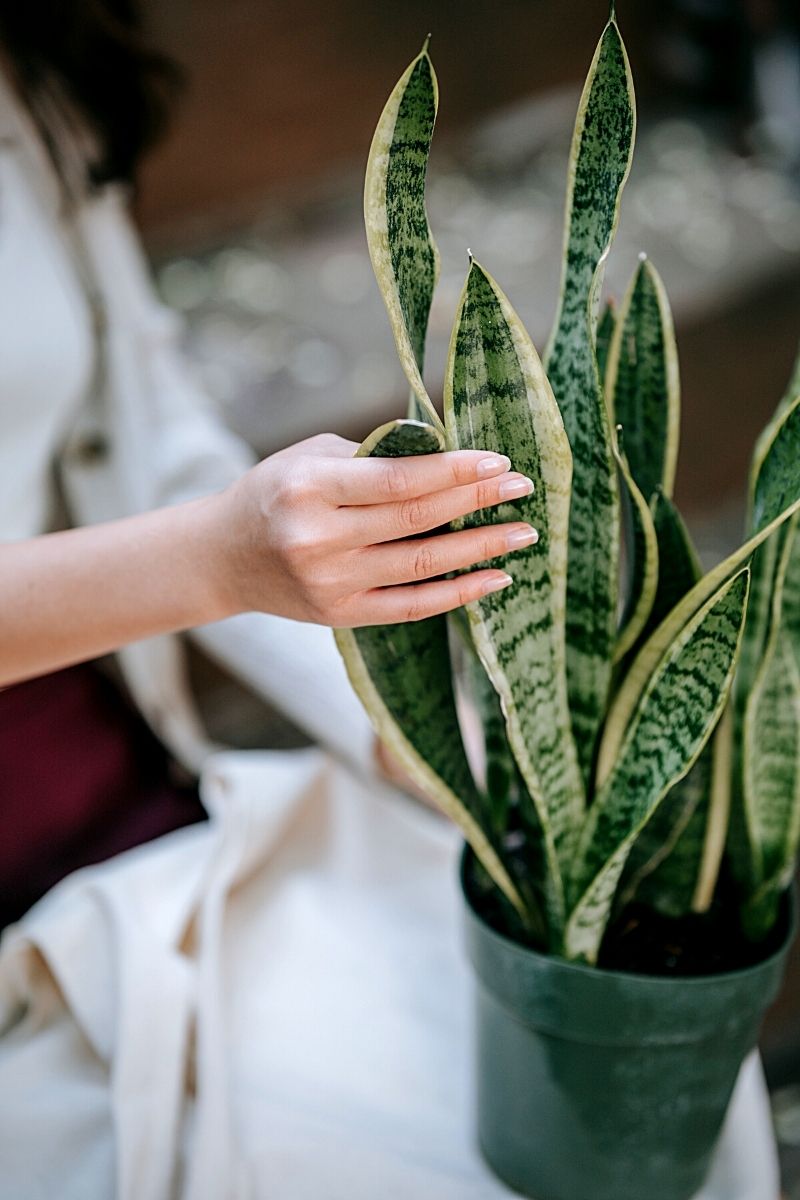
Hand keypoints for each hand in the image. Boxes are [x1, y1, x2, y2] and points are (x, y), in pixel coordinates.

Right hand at [218, 432, 536, 626]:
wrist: (223, 556)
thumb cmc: (276, 492)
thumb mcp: (310, 457)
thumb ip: (373, 456)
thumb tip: (449, 454)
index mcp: (308, 488)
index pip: (397, 479)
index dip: (453, 471)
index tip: (498, 460)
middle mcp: (316, 538)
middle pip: (416, 519)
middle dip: (477, 500)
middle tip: (523, 487)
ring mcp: (329, 582)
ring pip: (421, 565)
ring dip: (480, 548)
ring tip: (522, 533)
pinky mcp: (340, 615)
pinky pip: (411, 607)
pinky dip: (457, 593)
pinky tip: (495, 578)